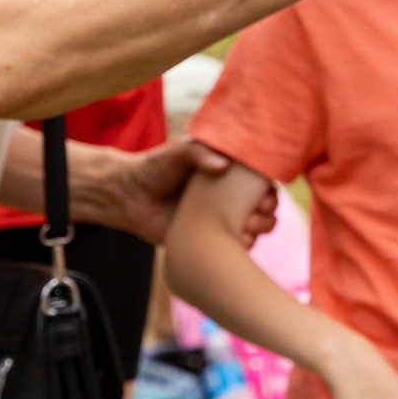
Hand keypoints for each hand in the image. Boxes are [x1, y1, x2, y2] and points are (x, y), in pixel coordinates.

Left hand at [88, 136, 271, 244]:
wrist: (129, 199)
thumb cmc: (153, 170)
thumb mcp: (177, 152)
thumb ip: (198, 153)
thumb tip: (223, 166)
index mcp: (226, 173)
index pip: (259, 178)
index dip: (268, 185)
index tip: (264, 190)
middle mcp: (228, 196)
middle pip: (266, 203)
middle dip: (268, 208)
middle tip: (257, 210)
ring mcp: (222, 218)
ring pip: (258, 225)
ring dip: (261, 226)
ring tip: (247, 226)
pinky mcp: (212, 238)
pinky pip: (237, 245)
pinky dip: (243, 244)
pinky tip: (236, 240)